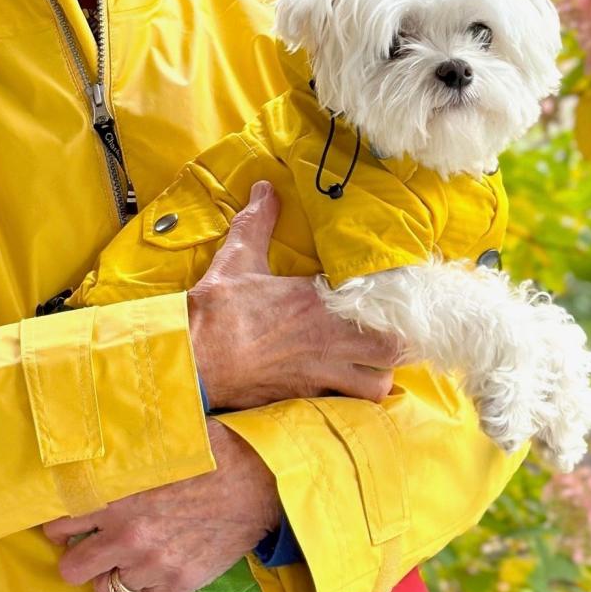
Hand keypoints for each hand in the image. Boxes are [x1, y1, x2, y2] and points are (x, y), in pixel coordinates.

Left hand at [42, 419, 279, 591]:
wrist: (256, 479)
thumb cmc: (208, 452)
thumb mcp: (155, 444)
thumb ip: (120, 456)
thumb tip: (94, 442)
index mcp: (117, 498)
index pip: (59, 524)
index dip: (58, 524)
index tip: (63, 524)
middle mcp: (128, 537)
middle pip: (73, 569)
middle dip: (77, 557)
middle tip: (89, 546)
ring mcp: (153, 565)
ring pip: (108, 590)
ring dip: (113, 574)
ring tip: (126, 558)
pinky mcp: (179, 584)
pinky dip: (147, 588)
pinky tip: (156, 567)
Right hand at [188, 180, 401, 409]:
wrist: (196, 359)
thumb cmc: (218, 310)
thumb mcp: (239, 256)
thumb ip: (259, 221)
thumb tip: (266, 186)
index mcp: (316, 300)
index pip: (374, 299)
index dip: (386, 300)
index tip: (386, 294)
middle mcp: (328, 338)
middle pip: (389, 346)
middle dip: (394, 341)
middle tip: (385, 332)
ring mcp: (321, 372)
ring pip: (377, 383)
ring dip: (379, 374)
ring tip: (370, 364)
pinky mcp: (307, 398)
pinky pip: (350, 405)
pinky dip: (355, 400)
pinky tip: (345, 389)